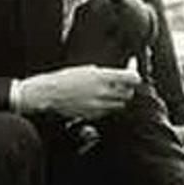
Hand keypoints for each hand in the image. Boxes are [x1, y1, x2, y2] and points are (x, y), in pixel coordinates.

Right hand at [17, 65, 140, 118]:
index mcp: (102, 77)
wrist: (48, 93)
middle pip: (128, 93)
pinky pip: (108, 112)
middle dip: (128, 88)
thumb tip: (122, 73)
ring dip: (120, 99)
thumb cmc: (66, 78)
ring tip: (112, 92)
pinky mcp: (93, 115)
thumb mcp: (87, 69)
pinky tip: (102, 100)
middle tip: (124, 84)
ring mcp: (98, 105)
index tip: (134, 74)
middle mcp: (102, 92)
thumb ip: (106, 73)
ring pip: (120, 105)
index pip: (131, 78)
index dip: (135, 76)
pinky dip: (109, 107)